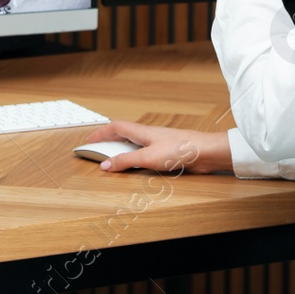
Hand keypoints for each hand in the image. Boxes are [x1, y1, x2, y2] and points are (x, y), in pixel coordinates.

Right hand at [84, 120, 232, 173]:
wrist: (204, 152)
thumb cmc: (180, 149)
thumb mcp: (147, 157)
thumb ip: (126, 161)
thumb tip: (106, 165)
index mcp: (141, 131)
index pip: (116, 127)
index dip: (101, 132)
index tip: (89, 140)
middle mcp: (148, 135)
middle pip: (124, 134)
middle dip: (109, 141)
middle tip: (98, 149)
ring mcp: (158, 143)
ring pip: (135, 144)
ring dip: (122, 149)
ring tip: (113, 159)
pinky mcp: (167, 153)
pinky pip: (145, 153)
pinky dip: (135, 158)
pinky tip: (137, 166)